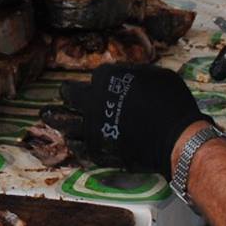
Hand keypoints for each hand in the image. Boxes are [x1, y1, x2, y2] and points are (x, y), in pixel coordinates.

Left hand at [61, 64, 203, 174]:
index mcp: (106, 78)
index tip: (95, 85)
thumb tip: (126, 76)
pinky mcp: (97, 150)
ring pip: (64, 122)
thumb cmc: (171, 103)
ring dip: (57, 118)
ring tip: (48, 116)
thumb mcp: (155, 75)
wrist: (177, 138)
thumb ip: (133, 75)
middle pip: (69, 95)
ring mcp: (92, 127)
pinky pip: (78, 147)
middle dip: (67, 95)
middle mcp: (93, 100)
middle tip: (63, 97)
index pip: (94, 76)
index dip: (96, 82)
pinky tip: (72, 141)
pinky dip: (75, 144)